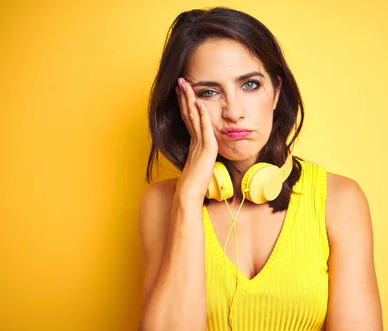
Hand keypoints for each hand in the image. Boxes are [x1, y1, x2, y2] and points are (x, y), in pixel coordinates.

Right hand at [175, 77, 217, 198]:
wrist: (189, 193)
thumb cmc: (194, 184)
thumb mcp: (200, 166)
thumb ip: (202, 157)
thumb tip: (206, 155)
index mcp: (193, 142)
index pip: (188, 118)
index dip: (185, 103)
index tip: (182, 91)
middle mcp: (194, 139)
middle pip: (188, 113)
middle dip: (184, 96)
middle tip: (181, 81)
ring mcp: (199, 142)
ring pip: (193, 116)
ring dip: (190, 99)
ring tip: (186, 85)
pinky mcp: (206, 148)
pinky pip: (204, 127)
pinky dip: (202, 114)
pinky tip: (200, 102)